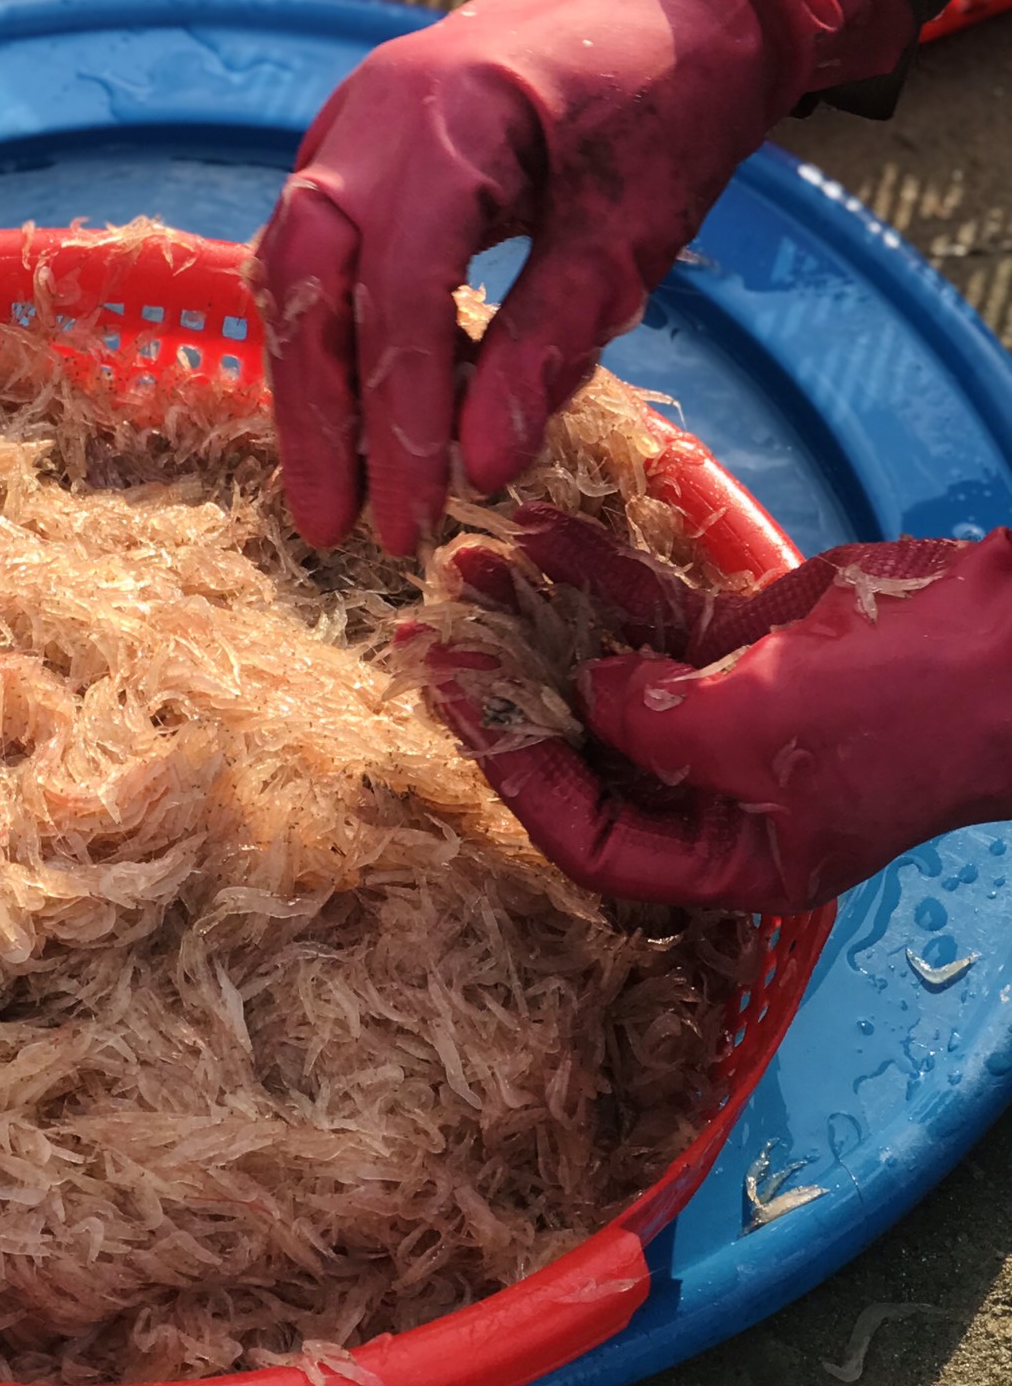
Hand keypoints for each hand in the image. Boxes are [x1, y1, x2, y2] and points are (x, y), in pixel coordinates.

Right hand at [254, 0, 910, 553]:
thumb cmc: (668, 103)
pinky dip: (324, 325)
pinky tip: (350, 402)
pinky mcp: (351, 141)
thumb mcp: (634, 233)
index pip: (396, 293)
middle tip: (332, 524)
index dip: (396, 416)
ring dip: (307, 379)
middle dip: (314, 412)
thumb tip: (482, 466)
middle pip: (305, 279)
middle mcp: (370, 112)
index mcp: (448, 115)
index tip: (408, 518)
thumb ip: (551, 343)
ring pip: (288, 264)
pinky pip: (308, 243)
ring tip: (333, 485)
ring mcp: (348, 120)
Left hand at [413, 505, 1011, 909]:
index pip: (592, 840)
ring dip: (537, 614)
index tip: (461, 706)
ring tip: (465, 561)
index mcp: (730, 857)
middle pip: (583, 749)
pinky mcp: (742, 641)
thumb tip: (592, 692)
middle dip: (509, 688)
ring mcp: (727, 710)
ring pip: (605, 666)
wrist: (1009, 635)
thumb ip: (657, 722)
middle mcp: (717, 792)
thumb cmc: (900, 712)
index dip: (520, 779)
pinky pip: (647, 611)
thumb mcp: (759, 732)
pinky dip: (594, 570)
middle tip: (432, 631)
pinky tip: (536, 528)